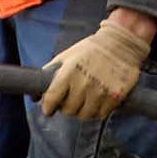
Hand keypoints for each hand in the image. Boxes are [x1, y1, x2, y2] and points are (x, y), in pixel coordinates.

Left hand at [36, 16, 151, 120]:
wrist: (122, 42)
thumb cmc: (91, 49)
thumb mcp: (67, 56)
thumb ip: (51, 73)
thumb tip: (34, 95)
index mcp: (69, 71)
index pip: (52, 99)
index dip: (48, 107)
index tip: (49, 109)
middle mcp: (84, 83)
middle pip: (69, 110)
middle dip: (67, 108)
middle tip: (70, 102)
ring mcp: (101, 91)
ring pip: (85, 115)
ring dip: (83, 111)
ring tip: (84, 101)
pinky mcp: (116, 96)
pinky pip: (101, 114)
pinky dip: (98, 111)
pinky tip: (97, 100)